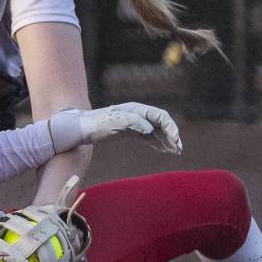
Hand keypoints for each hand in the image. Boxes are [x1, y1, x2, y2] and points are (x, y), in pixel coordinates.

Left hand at [48, 103, 181, 154]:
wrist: (83, 128)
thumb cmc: (97, 123)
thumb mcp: (114, 122)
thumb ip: (132, 122)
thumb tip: (149, 128)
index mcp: (137, 110)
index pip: (161, 116)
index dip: (171, 127)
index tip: (175, 141)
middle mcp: (138, 115)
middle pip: (161, 124)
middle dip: (172, 136)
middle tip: (179, 149)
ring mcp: (135, 124)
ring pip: (157, 132)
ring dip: (167, 141)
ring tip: (175, 152)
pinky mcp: (130, 133)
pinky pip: (149, 137)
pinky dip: (158, 143)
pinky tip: (164, 150)